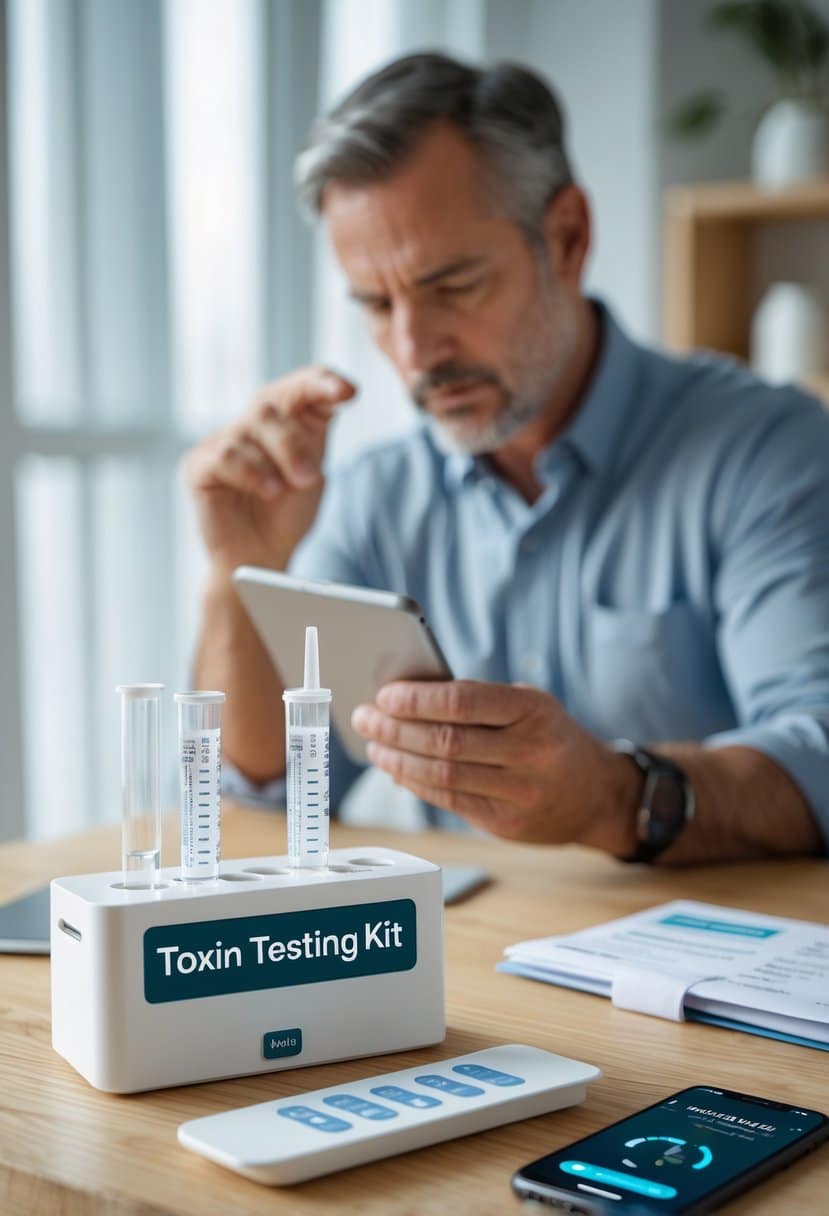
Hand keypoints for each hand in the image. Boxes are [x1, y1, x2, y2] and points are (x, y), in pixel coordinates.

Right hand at [182, 366, 355, 573]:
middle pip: (272, 405)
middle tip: (309, 478)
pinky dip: (251, 473)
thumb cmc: (286, 516)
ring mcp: (221, 441)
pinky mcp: (198, 465)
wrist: (263, 558)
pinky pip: (225, 455)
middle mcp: (251, 424)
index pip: (300, 386)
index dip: (322, 381)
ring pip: (249, 428)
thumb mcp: (312, 473)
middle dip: (295, 442)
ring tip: (281, 492)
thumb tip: (331, 399)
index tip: (348, 393)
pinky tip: (266, 491)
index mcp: (284, 420)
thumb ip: (316, 437)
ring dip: (274, 461)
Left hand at [351, 680, 639, 850]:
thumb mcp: (529, 705)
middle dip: (395, 729)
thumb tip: (405, 700)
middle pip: (444, 741)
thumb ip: (478, 701)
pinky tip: (397, 770)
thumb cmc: (550, 736)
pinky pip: (449, 801)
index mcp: (534, 710)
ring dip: (397, 760)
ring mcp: (520, 792)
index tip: (385, 695)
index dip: (416, 699)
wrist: (597, 794)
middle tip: (365, 717)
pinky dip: (416, 784)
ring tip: (374, 745)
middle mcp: (530, 752)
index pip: (462, 702)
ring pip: (441, 776)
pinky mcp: (507, 824)